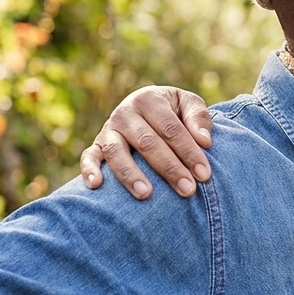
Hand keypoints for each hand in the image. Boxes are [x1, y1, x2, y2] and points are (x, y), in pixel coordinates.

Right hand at [80, 86, 212, 199]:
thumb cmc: (173, 111)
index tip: (204, 175)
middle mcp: (125, 113)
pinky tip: (96, 185)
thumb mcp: (188, 104)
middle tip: (188, 190)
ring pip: (116, 152)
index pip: (171, 128)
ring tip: (146, 194)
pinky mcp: (96, 145)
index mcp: (149, 99)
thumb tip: (204, 141)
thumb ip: (198, 117)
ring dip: (130, 174)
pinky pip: (89, 157)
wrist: (146, 109)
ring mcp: (108, 130)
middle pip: (147, 142)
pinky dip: (89, 169)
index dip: (188, 151)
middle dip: (169, 168)